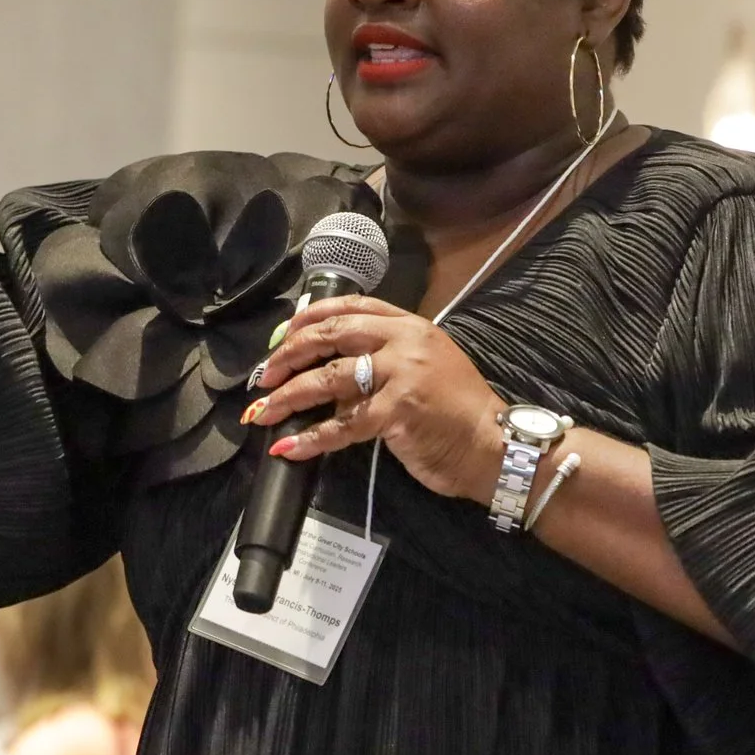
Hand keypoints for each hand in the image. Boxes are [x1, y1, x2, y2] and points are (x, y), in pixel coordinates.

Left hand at [247, 295, 505, 501]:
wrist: (493, 445)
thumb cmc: (457, 412)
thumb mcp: (423, 369)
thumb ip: (383, 361)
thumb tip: (327, 370)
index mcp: (410, 326)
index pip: (351, 306)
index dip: (309, 318)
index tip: (281, 336)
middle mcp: (404, 341)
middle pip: (332, 334)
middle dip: (289, 353)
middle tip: (264, 375)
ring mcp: (401, 374)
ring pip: (328, 378)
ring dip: (288, 396)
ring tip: (261, 412)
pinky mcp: (397, 411)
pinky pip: (342, 425)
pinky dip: (310, 438)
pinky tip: (287, 447)